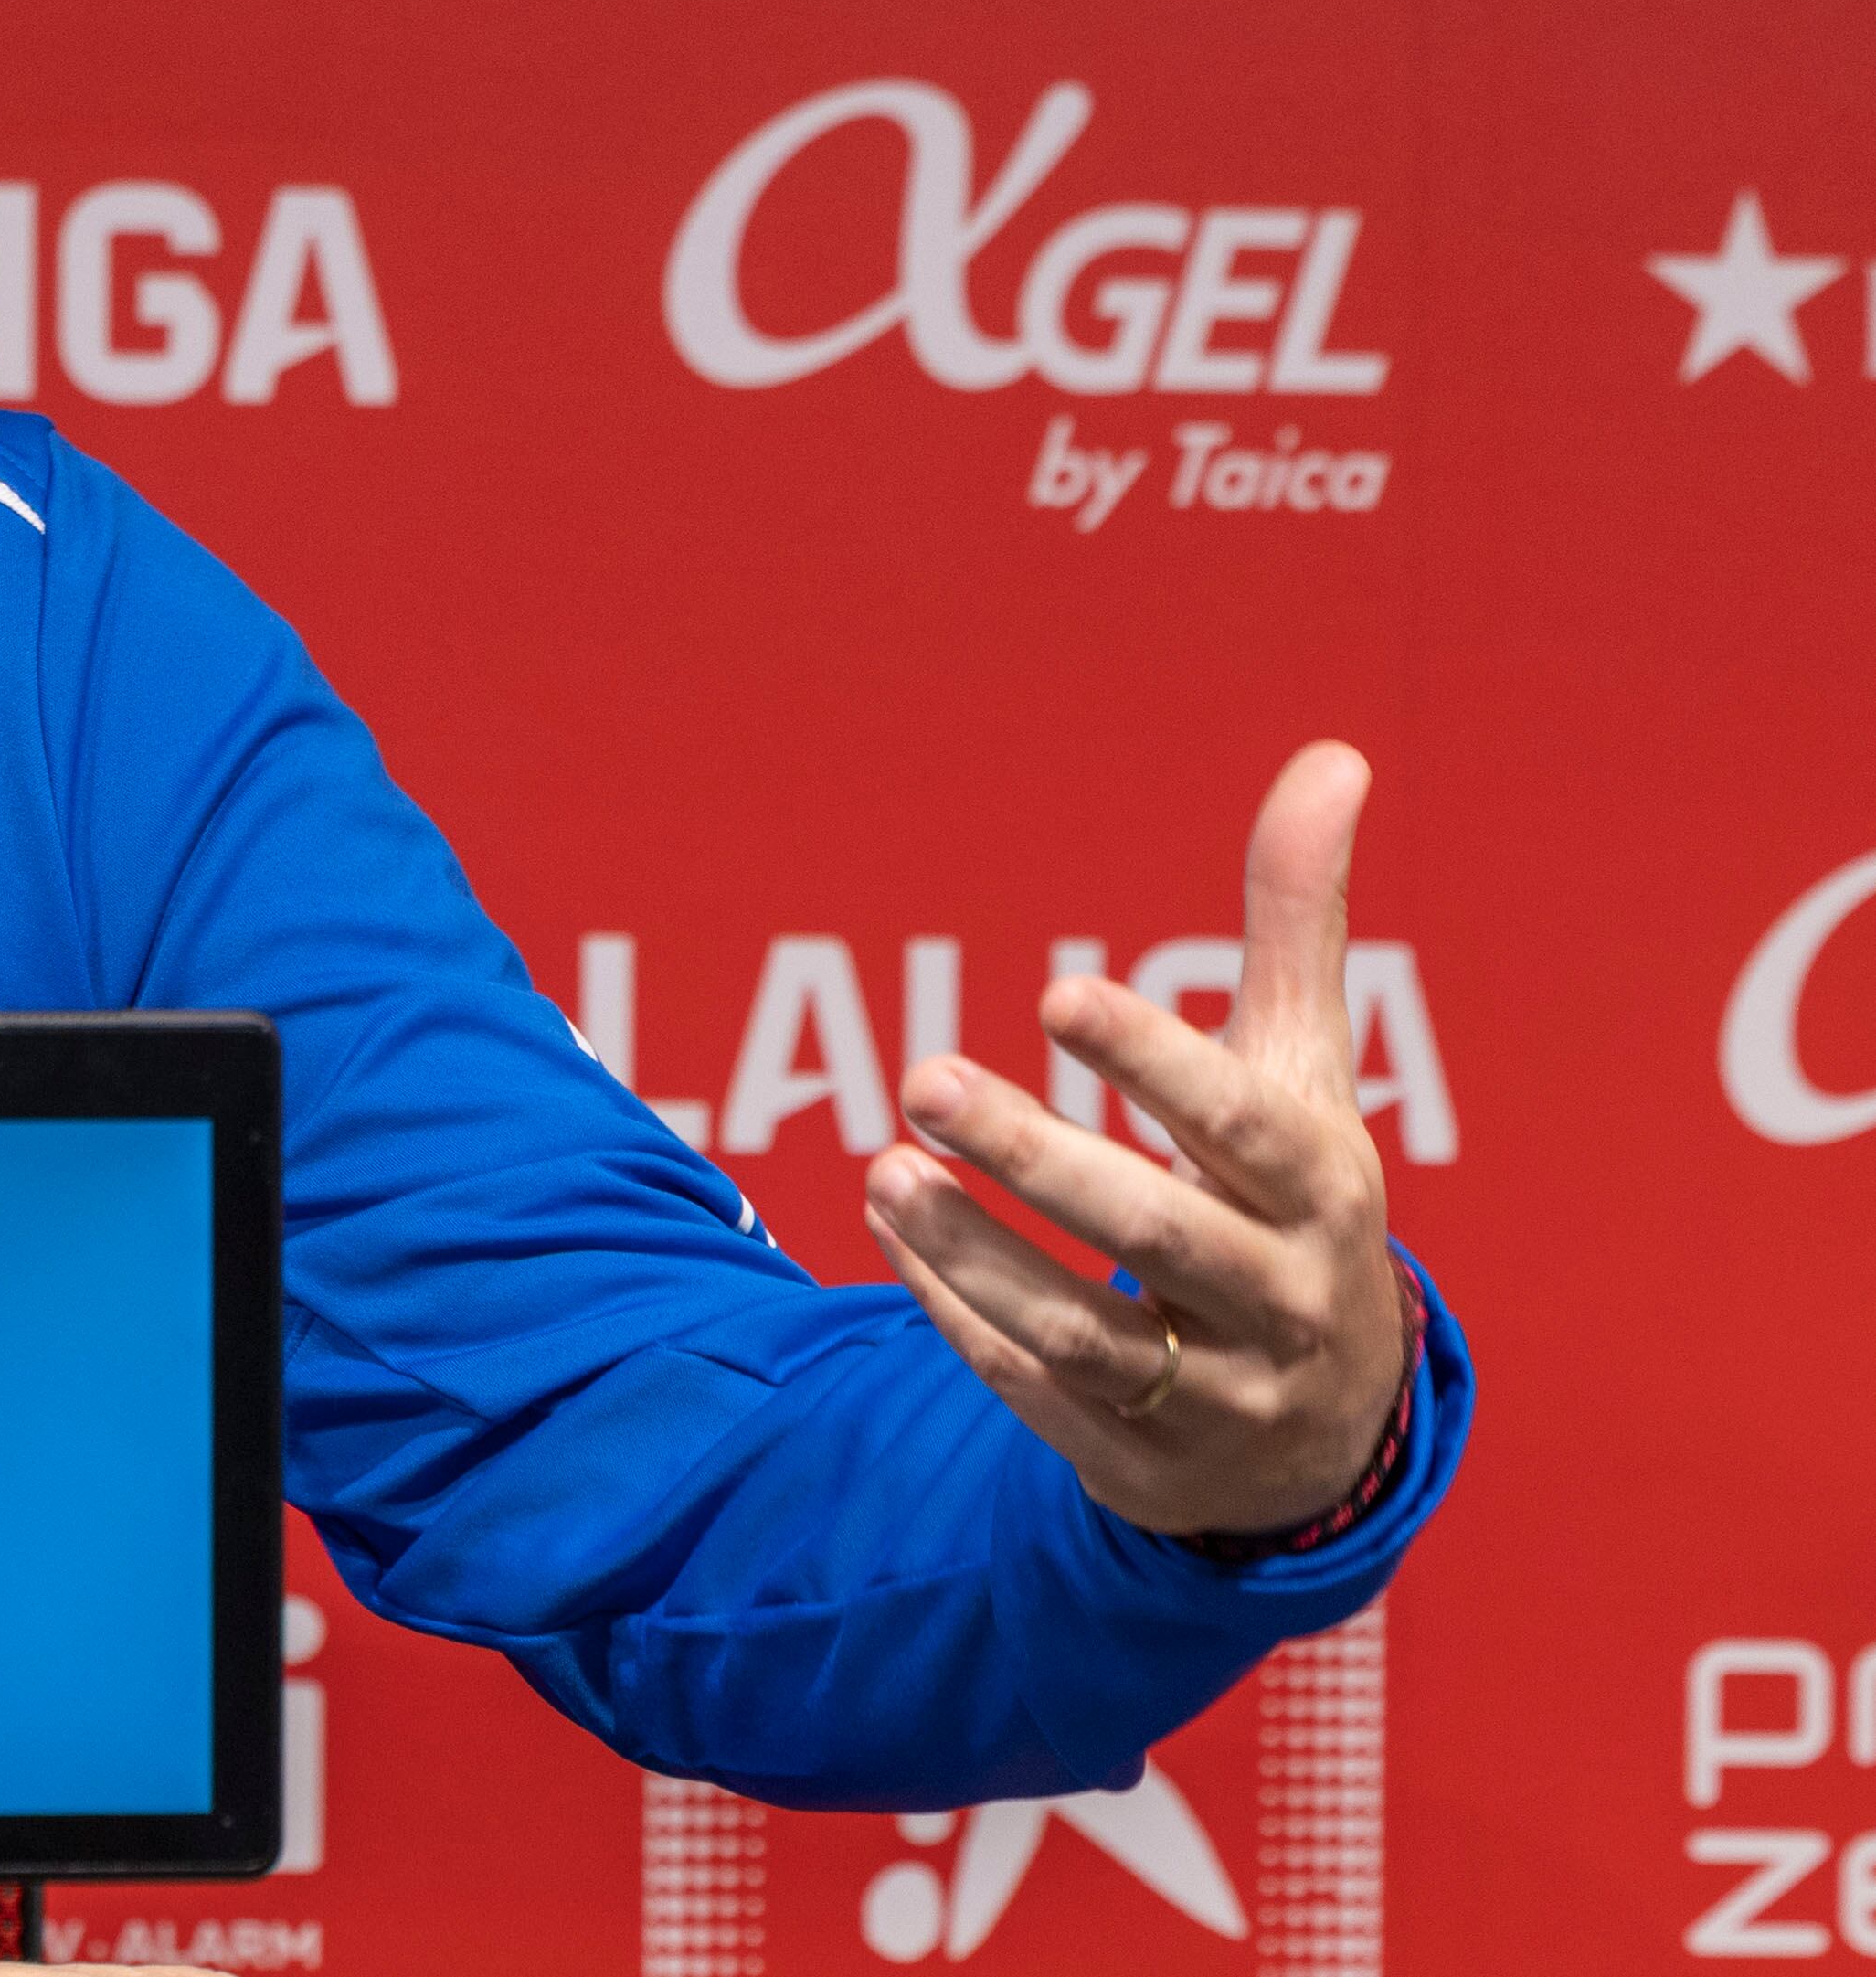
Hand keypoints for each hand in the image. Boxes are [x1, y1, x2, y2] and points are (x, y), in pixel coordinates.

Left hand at [862, 740, 1408, 1537]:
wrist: (1327, 1431)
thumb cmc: (1295, 1203)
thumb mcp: (1302, 1072)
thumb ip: (1295, 924)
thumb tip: (1330, 755)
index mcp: (1324, 1193)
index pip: (1242, 1130)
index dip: (1157, 1064)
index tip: (1059, 994)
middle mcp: (1279, 1301)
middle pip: (1159, 1233)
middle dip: (1038, 1160)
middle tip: (923, 1078)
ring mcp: (1209, 1392)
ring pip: (1084, 1330)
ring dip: (973, 1251)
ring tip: (880, 1168)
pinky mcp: (1133, 1457)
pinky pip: (1034, 1391)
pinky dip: (954, 1315)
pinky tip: (889, 1232)